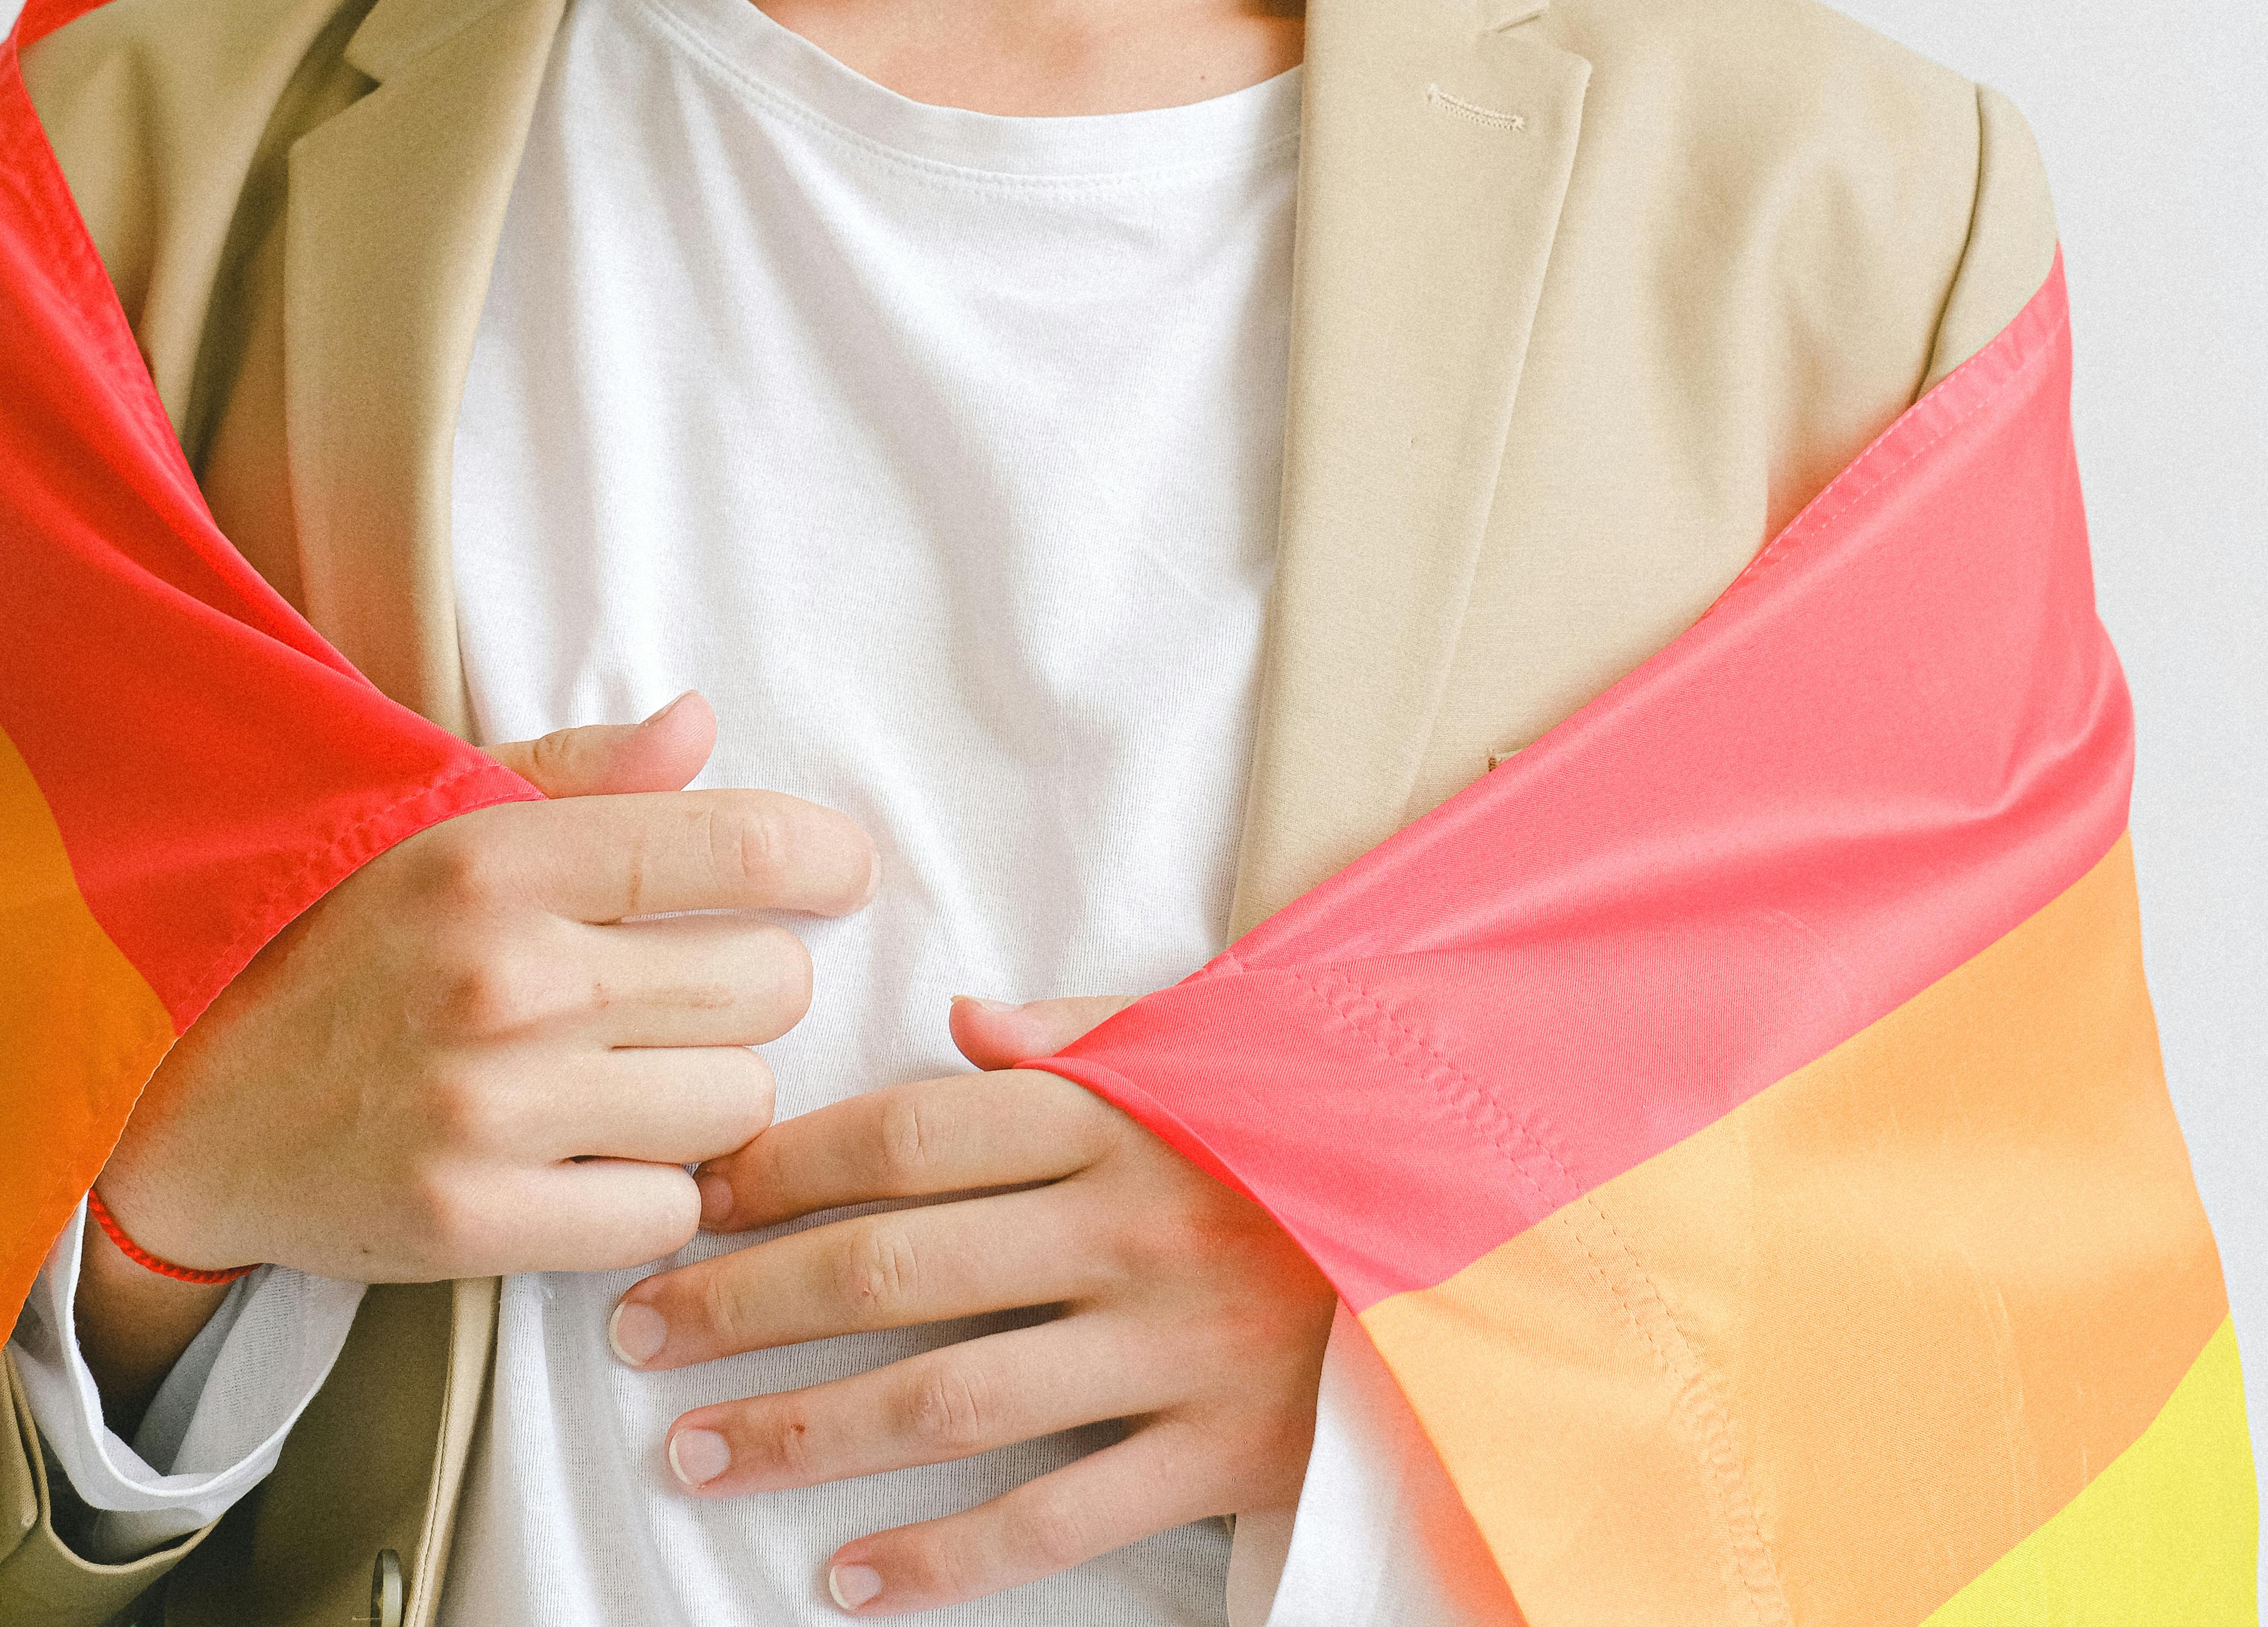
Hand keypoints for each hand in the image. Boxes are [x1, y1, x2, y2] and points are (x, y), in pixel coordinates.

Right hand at [76, 693, 873, 1421]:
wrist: (189, 1097)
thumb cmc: (341, 937)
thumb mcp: (443, 820)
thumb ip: (586, 774)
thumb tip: (702, 723)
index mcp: (503, 861)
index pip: (736, 848)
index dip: (825, 859)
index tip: (841, 874)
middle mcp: (508, 979)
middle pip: (768, 985)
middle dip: (757, 986)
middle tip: (695, 991)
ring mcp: (491, 1109)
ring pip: (735, 1104)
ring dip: (713, 1094)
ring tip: (639, 1076)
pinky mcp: (472, 1222)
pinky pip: (665, 1212)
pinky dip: (655, 1191)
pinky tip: (601, 1156)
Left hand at [610, 991, 1334, 1613]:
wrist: (1482, 1234)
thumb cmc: (1317, 1134)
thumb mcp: (1216, 1051)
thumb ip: (1083, 1032)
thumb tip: (959, 1013)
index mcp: (1118, 1119)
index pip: (913, 1135)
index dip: (786, 1164)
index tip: (688, 1195)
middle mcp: (1130, 1228)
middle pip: (898, 1265)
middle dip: (747, 1299)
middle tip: (637, 1329)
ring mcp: (1171, 1347)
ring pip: (949, 1396)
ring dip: (805, 1428)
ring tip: (691, 1451)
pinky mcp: (1217, 1452)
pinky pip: (1054, 1516)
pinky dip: (941, 1559)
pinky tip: (844, 1580)